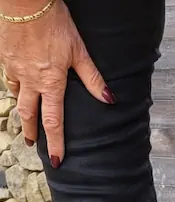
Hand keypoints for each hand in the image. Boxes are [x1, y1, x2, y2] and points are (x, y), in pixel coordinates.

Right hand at [0, 0, 112, 166]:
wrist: (24, 1)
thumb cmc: (54, 23)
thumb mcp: (79, 51)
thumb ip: (93, 79)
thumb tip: (110, 100)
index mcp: (50, 83)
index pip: (53, 122)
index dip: (56, 143)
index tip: (56, 160)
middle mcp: (30, 80)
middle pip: (29, 114)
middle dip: (32, 132)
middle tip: (33, 144)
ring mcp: (14, 69)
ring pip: (16, 97)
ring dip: (21, 112)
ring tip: (25, 121)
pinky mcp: (5, 57)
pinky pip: (8, 79)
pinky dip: (13, 88)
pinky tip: (17, 89)